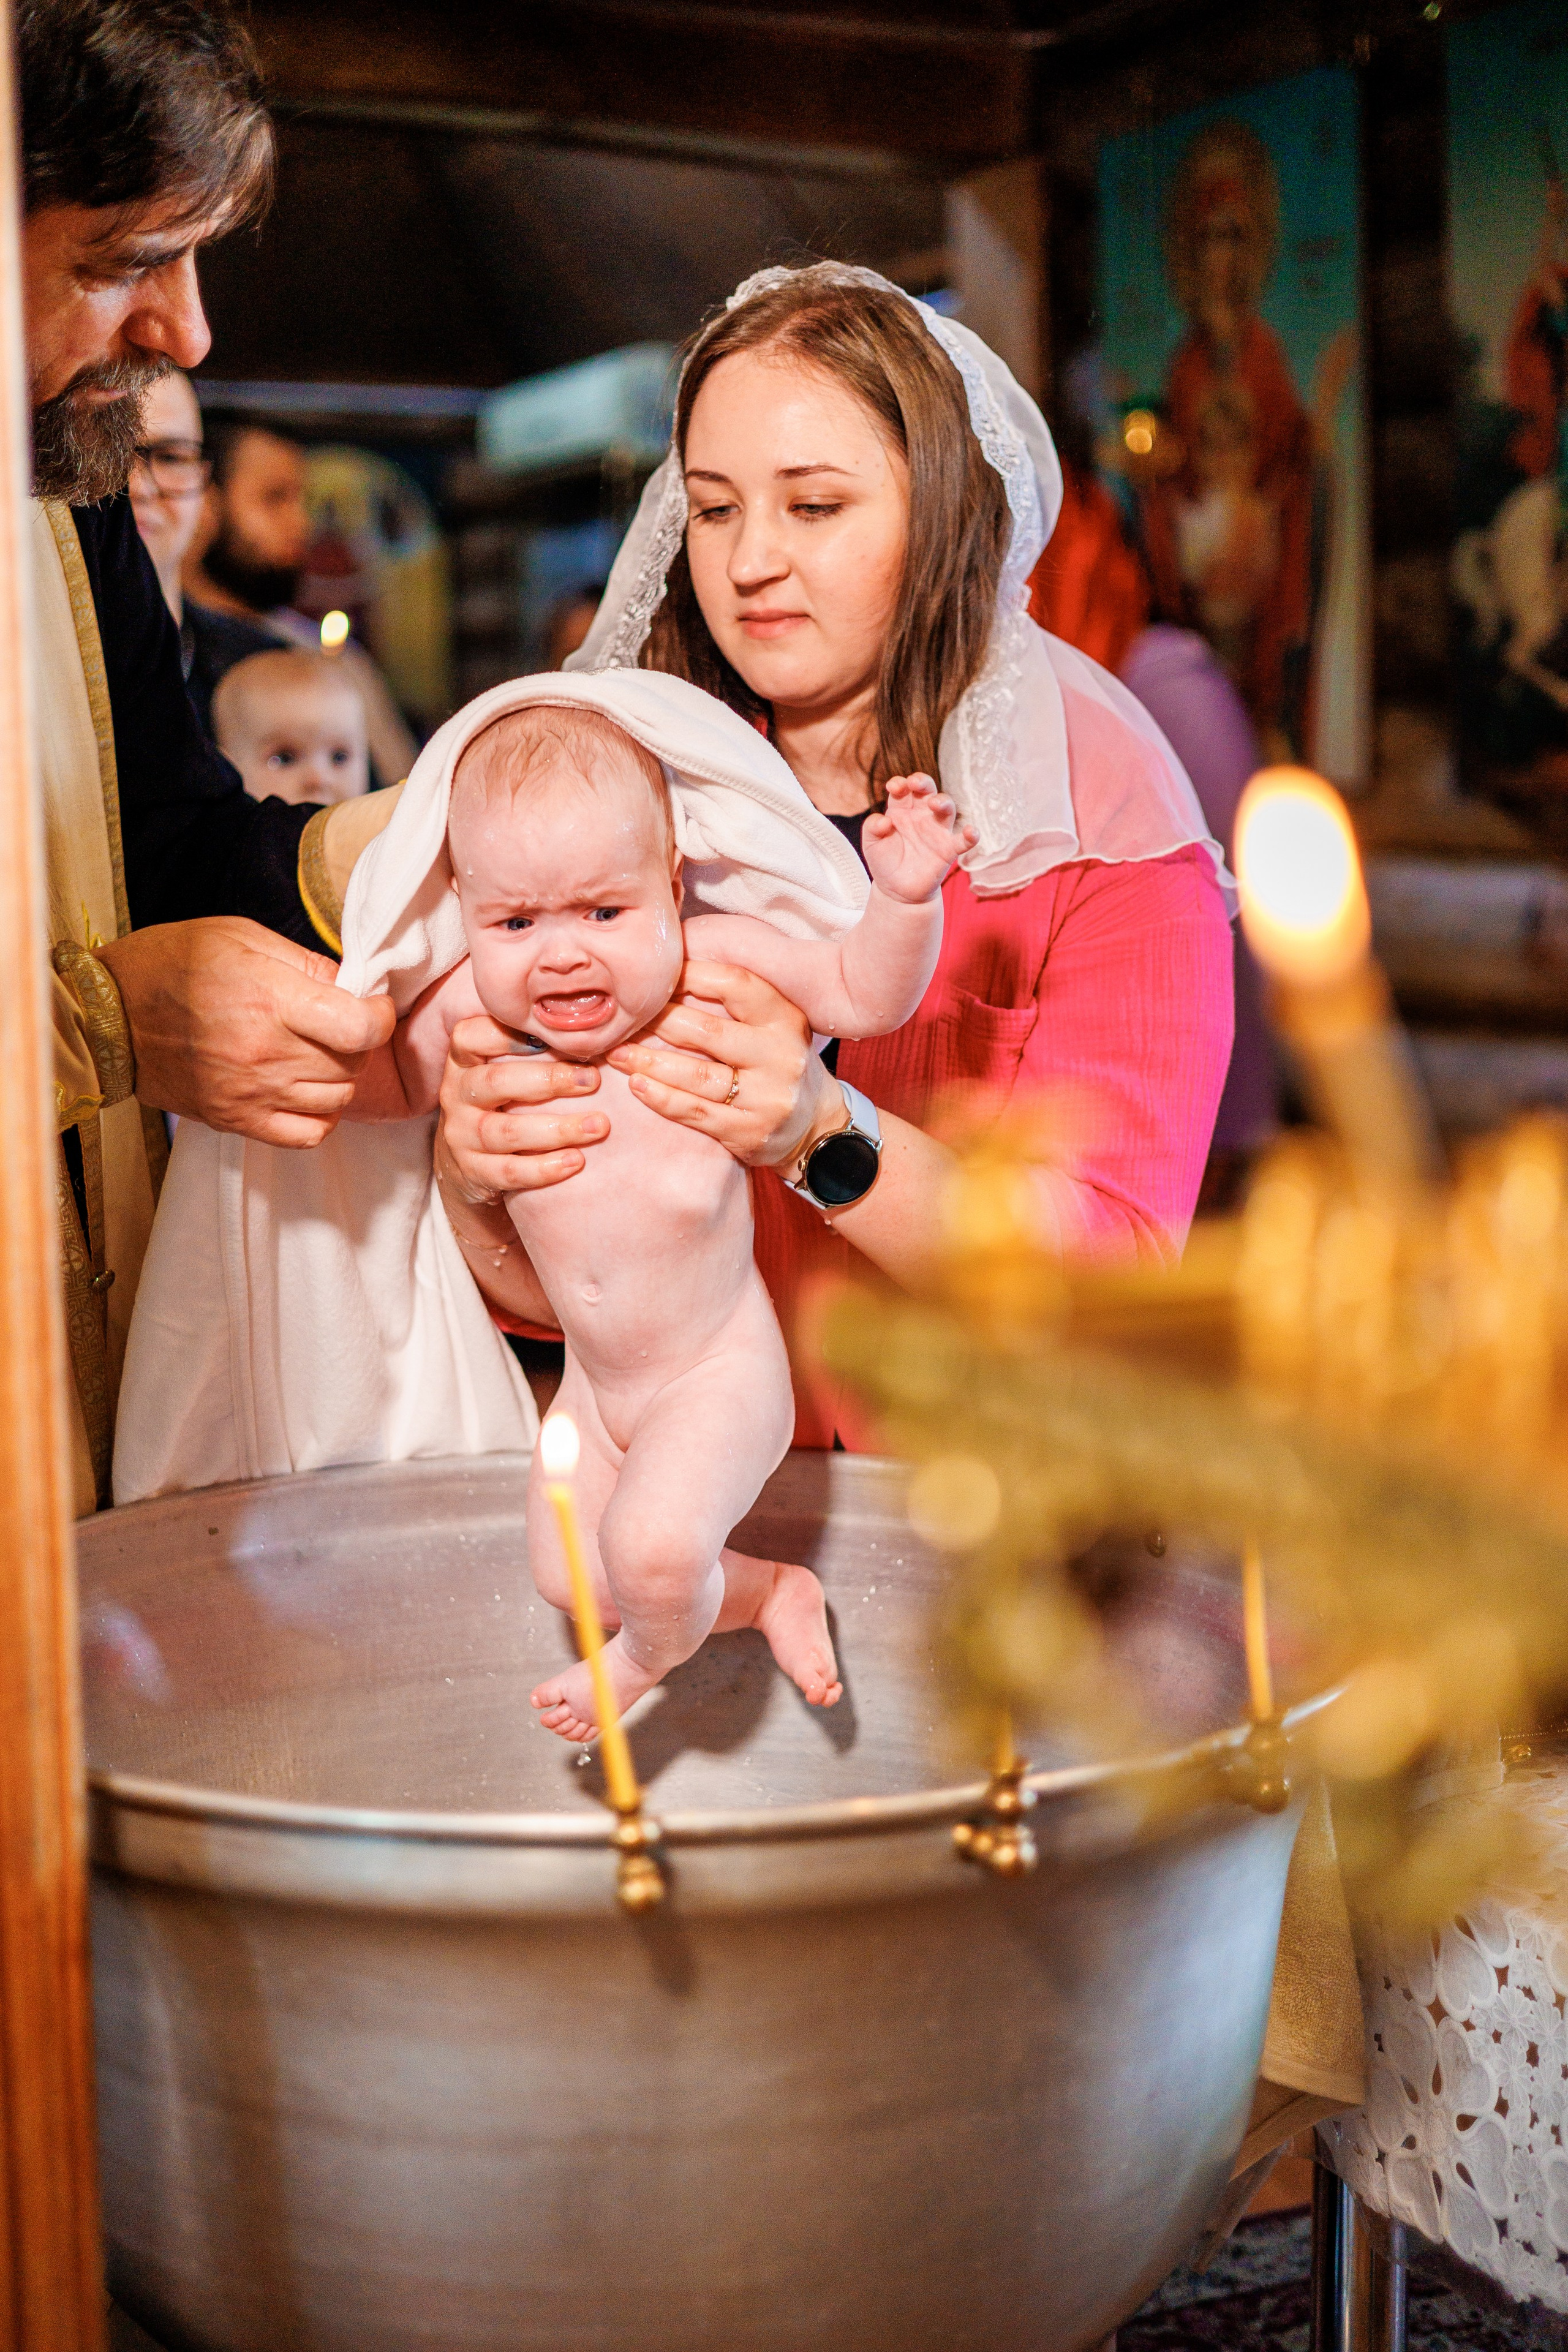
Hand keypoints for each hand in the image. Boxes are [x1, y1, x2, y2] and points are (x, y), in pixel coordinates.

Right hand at [97, 917, 395, 1148]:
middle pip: (353, 1063)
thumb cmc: (169, 965)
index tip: (372, 1005)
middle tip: (338, 1022)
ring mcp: (251, 1094)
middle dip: (358, 1041)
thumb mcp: (239, 938)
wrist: (107, 1016)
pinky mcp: (236, 1120)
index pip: (361, 1028)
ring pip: (338, 1099)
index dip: (381, 1016)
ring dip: (341, 1076)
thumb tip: (353, 985)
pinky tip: (308, 1090)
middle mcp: (264, 1054)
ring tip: (319, 1052)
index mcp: (269, 1001)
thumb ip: (304, 963)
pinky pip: (308, 1135)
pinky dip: (322, 1116)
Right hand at [438, 1014, 607, 1199]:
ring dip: (557, 1129)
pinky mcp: (472, 1173)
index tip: (555, 1036)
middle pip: (495, 1082)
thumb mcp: (506, 1073)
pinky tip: (576, 1161)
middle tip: (594, 1080)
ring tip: (599, 1126)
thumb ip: (534, 1051)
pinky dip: (544, 1168)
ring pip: (505, 1130)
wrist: (467, 1167)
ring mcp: (460, 1136)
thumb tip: (596, 1030)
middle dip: (548, 1080)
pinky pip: (508, 1172)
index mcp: (463, 1061)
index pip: (471, 1036)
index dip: (509, 1034)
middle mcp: (456, 1095)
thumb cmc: (503, 1105)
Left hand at [606, 958, 841, 1170]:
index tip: (656, 977)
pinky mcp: (749, 1132)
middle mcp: (781, 1056)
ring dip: (649, 1062)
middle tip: (625, 1018)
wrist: (816, 1127)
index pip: (735, 984)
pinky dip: (661, 1098)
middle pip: (708, 1031)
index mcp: (785, 1018)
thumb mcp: (773, 1026)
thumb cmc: (779, 1065)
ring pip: (696, 1075)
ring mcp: (768, 1098)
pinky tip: (636, 1085)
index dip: (691, 976)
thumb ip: (736, 1002)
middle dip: (659, 1022)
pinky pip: (695, 1111)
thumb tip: (673, 966)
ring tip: (618, 1053)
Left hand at [862, 774, 975, 903]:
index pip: (904, 789)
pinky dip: (970, 835)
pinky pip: (963, 841)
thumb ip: (872, 828)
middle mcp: (921, 816)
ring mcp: (936, 831)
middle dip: (923, 782)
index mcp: (901, 810)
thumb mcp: (871, 844)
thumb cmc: (884, 862)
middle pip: (928, 791)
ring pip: (947, 808)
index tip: (894, 787)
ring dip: (943, 802)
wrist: (897, 891)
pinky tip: (971, 831)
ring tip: (934, 803)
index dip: (900, 783)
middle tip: (915, 783)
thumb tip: (885, 820)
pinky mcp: (948, 850)